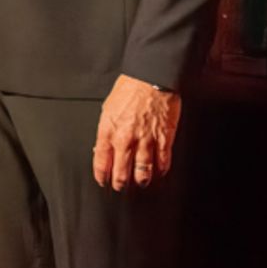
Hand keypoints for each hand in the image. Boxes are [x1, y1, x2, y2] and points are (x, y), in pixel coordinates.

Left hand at [93, 74, 181, 189]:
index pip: (102, 161)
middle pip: (122, 172)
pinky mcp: (164, 140)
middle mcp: (125, 139)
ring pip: (143, 172)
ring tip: (140, 184)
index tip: (103, 181)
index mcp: (108, 131)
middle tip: (120, 188)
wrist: (150, 80)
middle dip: (120, 183)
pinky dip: (160, 172)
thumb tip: (104, 148)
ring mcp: (146, 141)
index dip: (102, 175)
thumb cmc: (128, 90)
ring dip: (141, 182)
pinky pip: (162, 163)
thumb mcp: (107, 109)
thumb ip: (106, 131)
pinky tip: (158, 174)